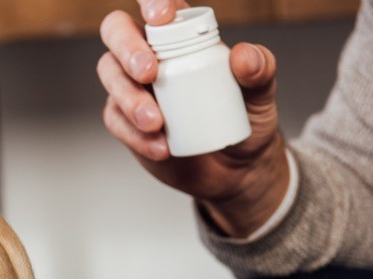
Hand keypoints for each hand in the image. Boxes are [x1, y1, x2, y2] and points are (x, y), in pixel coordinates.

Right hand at [98, 0, 288, 236]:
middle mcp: (150, 53)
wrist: (234, 168)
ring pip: (111, 76)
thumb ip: (260, 69)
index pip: (156, 5)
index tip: (162, 16)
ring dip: (129, 98)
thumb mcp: (262, 93)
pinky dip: (135, 134)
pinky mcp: (125, 121)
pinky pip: (116, 120)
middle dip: (128, 48)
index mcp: (181, 33)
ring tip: (157, 123)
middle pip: (117, 31)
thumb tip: (242, 56)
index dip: (151, 0)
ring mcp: (133, 86)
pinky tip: (160, 146)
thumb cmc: (245, 119)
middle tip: (149, 73)